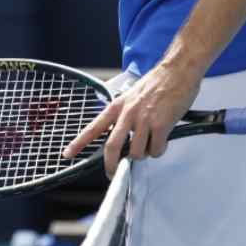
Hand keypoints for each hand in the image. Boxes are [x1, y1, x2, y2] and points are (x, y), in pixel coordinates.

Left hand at [62, 61, 201, 177]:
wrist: (177, 72)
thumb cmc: (157, 83)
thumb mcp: (131, 96)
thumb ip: (124, 115)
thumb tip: (122, 136)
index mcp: (117, 106)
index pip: (93, 127)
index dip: (79, 143)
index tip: (68, 154)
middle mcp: (127, 113)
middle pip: (112, 147)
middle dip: (111, 165)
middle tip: (112, 173)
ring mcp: (143, 120)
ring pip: (137, 153)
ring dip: (144, 154)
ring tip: (150, 142)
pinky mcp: (160, 125)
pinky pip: (156, 150)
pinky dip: (159, 150)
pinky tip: (162, 139)